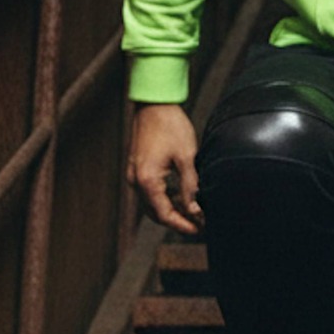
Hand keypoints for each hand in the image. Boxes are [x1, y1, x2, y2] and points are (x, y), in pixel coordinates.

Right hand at [127, 103, 201, 233]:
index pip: (164, 214)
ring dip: (171, 210)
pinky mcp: (137, 168)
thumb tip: (195, 209)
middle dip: (177, 221)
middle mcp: (136, 181)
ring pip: (152, 203)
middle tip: (198, 225)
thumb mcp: (186, 157)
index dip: (182, 225)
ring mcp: (134, 174)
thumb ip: (190, 186)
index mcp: (147, 180)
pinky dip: (165, 198)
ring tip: (192, 213)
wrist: (154, 104)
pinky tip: (181, 196)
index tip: (199, 230)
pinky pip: (150, 191)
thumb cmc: (170, 125)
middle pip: (156, 213)